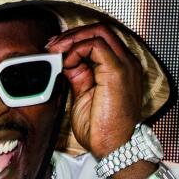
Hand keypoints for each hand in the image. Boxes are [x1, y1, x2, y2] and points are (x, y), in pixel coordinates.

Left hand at [48, 25, 141, 163]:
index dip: (75, 40)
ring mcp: (125, 64)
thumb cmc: (102, 128)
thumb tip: (64, 61)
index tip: (54, 49)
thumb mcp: (84, 95)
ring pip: (99, 32)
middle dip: (72, 34)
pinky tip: (65, 61)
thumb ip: (78, 75)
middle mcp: (127, 62)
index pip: (100, 40)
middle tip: (52, 46)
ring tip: (55, 52)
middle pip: (100, 30)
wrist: (115, 147)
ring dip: (72, 39)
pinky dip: (76, 49)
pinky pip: (96, 45)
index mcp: (120, 67)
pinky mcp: (117, 71)